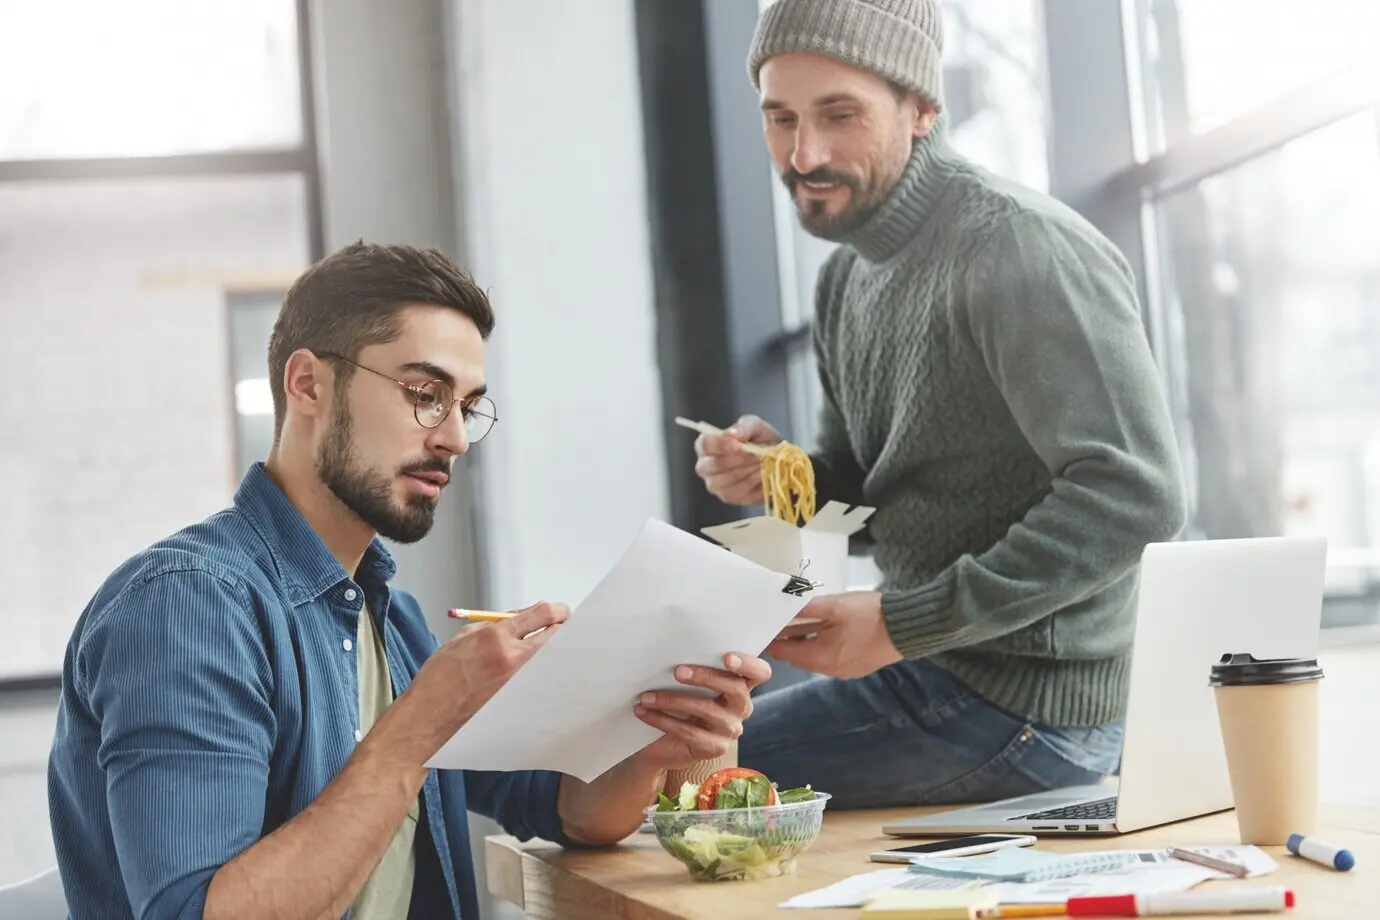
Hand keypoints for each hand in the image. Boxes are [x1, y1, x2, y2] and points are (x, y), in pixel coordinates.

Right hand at [387, 601, 568, 762]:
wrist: (431, 715)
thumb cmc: (440, 678)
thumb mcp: (463, 637)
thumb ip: (496, 624)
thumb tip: (524, 617)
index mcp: (496, 637)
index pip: (541, 614)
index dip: (555, 609)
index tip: (558, 610)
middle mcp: (513, 658)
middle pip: (558, 635)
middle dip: (562, 627)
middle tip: (560, 626)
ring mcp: (520, 681)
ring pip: (553, 658)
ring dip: (553, 650)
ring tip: (544, 649)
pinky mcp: (521, 699)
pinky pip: (542, 679)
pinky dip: (543, 671)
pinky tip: (535, 670)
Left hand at [632, 653, 771, 767]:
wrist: (662, 743)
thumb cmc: (678, 704)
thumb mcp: (687, 684)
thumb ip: (691, 668)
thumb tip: (672, 647)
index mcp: (740, 685)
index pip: (760, 672)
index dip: (748, 664)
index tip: (727, 657)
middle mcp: (741, 707)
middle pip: (736, 689)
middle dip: (706, 677)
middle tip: (677, 671)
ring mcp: (730, 729)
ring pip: (707, 710)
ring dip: (672, 700)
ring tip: (646, 696)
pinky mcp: (715, 748)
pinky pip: (689, 732)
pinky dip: (662, 720)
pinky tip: (644, 712)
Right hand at [693, 414, 781, 505]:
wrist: (777, 459)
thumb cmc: (760, 440)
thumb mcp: (756, 427)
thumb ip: (744, 427)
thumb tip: (732, 434)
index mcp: (707, 445)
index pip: (704, 444)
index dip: (719, 445)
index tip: (738, 445)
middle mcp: (705, 466)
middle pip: (712, 466)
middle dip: (738, 460)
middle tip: (757, 454)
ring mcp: (715, 485)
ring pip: (726, 481)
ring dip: (748, 471)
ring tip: (763, 463)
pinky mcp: (729, 497)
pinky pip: (739, 493)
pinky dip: (754, 483)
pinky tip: (763, 474)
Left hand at [765, 591, 901, 678]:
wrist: (906, 627)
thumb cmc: (869, 614)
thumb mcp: (834, 605)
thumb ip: (806, 608)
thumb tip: (782, 608)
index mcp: (820, 656)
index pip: (784, 652)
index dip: (772, 640)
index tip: (766, 626)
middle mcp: (829, 670)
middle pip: (798, 658)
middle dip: (788, 641)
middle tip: (783, 621)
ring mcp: (844, 672)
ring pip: (814, 660)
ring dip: (806, 645)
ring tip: (804, 623)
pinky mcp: (856, 669)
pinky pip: (830, 660)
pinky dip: (822, 648)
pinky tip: (827, 632)